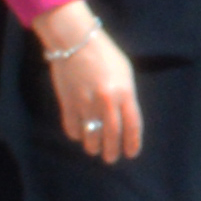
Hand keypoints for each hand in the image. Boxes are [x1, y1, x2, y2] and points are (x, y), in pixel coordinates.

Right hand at [30, 2, 141, 165]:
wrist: (76, 41)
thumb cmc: (105, 54)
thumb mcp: (125, 73)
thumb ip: (126, 95)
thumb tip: (125, 116)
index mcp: (125, 92)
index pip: (132, 125)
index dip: (133, 142)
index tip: (132, 153)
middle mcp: (107, 101)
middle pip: (112, 134)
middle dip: (112, 150)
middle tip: (111, 158)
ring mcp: (86, 103)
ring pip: (90, 134)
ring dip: (93, 146)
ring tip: (94, 150)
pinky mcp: (67, 102)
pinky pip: (71, 126)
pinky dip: (76, 134)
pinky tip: (80, 136)